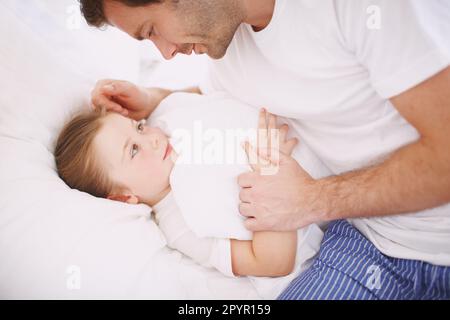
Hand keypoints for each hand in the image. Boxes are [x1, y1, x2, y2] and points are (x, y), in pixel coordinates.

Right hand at [90, 79, 170, 119]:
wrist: (145, 105)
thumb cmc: (138, 95)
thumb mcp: (130, 89)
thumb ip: (118, 87)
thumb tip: (103, 88)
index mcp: (103, 84)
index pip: (96, 95)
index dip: (106, 104)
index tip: (120, 108)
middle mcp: (100, 92)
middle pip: (96, 104)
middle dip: (111, 109)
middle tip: (123, 111)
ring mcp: (102, 103)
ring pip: (99, 112)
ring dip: (113, 114)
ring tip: (124, 112)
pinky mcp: (106, 111)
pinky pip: (103, 118)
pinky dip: (113, 118)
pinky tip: (122, 115)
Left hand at [238, 109, 323, 230]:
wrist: (313, 201)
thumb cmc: (300, 181)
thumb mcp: (286, 161)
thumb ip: (269, 153)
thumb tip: (255, 147)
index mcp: (259, 179)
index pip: (240, 180)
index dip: (247, 182)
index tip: (254, 185)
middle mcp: (256, 194)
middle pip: (241, 195)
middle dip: (249, 195)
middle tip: (259, 196)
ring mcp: (260, 210)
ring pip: (243, 209)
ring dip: (249, 208)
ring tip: (259, 207)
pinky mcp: (265, 224)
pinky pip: (248, 224)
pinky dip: (252, 222)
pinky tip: (260, 218)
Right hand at [246, 108, 297, 173]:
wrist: (273, 172)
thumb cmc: (261, 166)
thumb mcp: (252, 158)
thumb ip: (248, 149)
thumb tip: (243, 142)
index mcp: (262, 141)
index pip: (261, 126)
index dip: (262, 117)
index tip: (263, 109)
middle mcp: (271, 140)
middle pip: (272, 126)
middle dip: (272, 118)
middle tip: (274, 111)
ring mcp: (280, 144)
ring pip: (282, 131)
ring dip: (284, 127)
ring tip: (286, 125)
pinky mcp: (287, 149)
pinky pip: (292, 143)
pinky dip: (294, 141)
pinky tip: (295, 139)